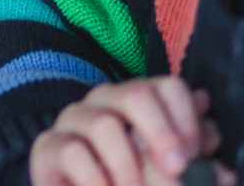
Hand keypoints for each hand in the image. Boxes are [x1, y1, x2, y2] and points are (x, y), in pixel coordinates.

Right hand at [30, 79, 234, 185]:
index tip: (196, 154)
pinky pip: (74, 153)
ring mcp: (73, 121)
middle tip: (175, 168)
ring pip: (104, 124)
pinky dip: (98, 180)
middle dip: (161, 133)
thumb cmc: (130, 185)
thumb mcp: (168, 177)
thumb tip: (216, 143)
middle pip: (135, 94)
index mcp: (138, 104)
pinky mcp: (47, 146)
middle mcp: (104, 102)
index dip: (186, 117)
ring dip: (128, 167)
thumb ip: (191, 164)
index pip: (167, 87)